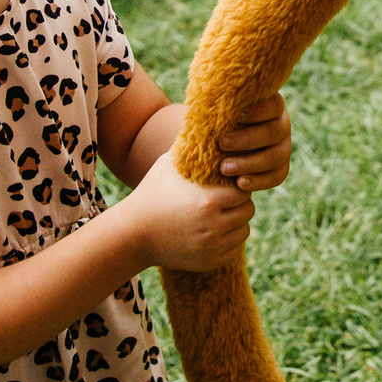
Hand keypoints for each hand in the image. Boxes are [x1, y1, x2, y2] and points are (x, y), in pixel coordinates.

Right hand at [120, 154, 255, 272]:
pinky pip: (234, 249)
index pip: (243, 190)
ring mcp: (213, 247)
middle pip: (248, 210)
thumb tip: (205, 119)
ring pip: (244, 231)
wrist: (133, 234)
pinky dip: (228, 240)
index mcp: (209, 200)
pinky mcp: (210, 262)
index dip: (237, 184)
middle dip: (239, 203)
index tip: (227, 182)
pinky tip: (213, 231)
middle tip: (225, 198)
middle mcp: (215, 226)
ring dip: (236, 222)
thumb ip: (190, 146)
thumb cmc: (151, 194)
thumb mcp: (169, 165)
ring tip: (220, 214)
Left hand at [215, 93, 292, 191]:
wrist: (217, 146)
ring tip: (224, 168)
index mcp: (270, 105)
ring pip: (276, 156)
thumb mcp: (215, 110)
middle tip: (221, 144)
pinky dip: (259, 181)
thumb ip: (218, 105)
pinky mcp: (281, 167)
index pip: (274, 105)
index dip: (258, 111)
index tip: (236, 116)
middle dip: (246, 140)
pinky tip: (239, 183)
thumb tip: (209, 101)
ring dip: (249, 163)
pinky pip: (277, 176)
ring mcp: (284, 146)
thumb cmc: (213, 121)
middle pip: (273, 132)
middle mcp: (282, 124)